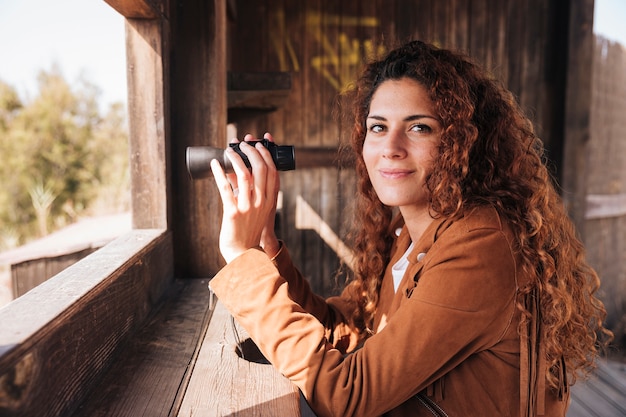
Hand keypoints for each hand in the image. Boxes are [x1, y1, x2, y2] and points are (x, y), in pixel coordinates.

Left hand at [211, 133, 279, 262]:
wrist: (241, 252)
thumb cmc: (248, 229)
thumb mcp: (257, 210)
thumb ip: (253, 192)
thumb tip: (238, 170)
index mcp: (270, 201)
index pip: (272, 172)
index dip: (266, 154)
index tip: (259, 144)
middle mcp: (261, 203)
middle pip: (260, 169)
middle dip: (252, 151)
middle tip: (242, 144)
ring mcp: (247, 208)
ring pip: (244, 175)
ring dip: (236, 158)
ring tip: (229, 150)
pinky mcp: (232, 212)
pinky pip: (225, 188)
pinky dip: (219, 172)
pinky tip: (215, 163)